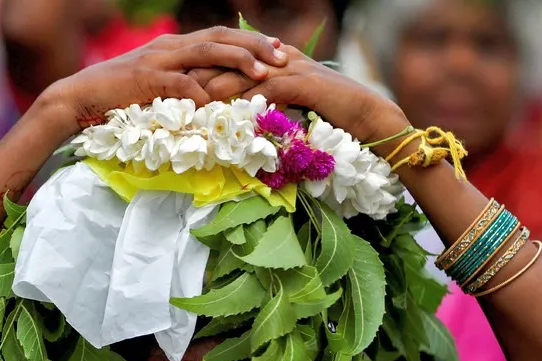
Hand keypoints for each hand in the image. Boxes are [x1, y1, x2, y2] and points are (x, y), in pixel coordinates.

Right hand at [43, 27, 288, 134]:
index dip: (251, 43)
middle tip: (282, 57)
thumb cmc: (120, 99)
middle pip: (221, 37)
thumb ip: (185, 90)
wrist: (80, 99)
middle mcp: (171, 47)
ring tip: (262, 72)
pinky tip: (220, 103)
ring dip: (237, 60)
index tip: (278, 52)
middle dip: (254, 46)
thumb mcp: (159, 90)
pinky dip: (201, 92)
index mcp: (176, 47)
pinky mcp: (146, 79)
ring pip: (206, 51)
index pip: (221, 37)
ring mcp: (158, 60)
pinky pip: (180, 82)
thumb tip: (214, 103)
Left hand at [195, 45, 402, 143]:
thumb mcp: (295, 108)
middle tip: (171, 90)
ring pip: (244, 74)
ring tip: (188, 101)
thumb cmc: (335, 117)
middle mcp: (281, 59)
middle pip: (232, 62)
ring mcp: (292, 69)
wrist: (370, 116)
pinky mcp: (303, 84)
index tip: (177, 85)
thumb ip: (271, 106)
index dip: (205, 71)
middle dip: (201, 75)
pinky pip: (266, 90)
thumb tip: (246, 118)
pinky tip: (225, 112)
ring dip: (215, 87)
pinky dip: (243, 100)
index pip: (234, 61)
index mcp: (277, 62)